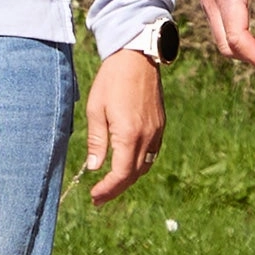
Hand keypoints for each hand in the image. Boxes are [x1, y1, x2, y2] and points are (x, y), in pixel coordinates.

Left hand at [84, 45, 165, 201]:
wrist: (136, 56)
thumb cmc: (111, 81)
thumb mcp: (95, 110)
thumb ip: (97, 141)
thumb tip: (94, 168)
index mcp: (128, 135)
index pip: (120, 175)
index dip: (107, 190)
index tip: (94, 197)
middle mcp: (146, 137)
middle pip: (133, 175)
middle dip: (115, 189)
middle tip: (98, 197)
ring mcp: (156, 131)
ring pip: (144, 166)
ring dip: (128, 179)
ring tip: (110, 184)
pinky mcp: (160, 125)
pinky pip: (151, 154)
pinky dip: (139, 164)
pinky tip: (126, 163)